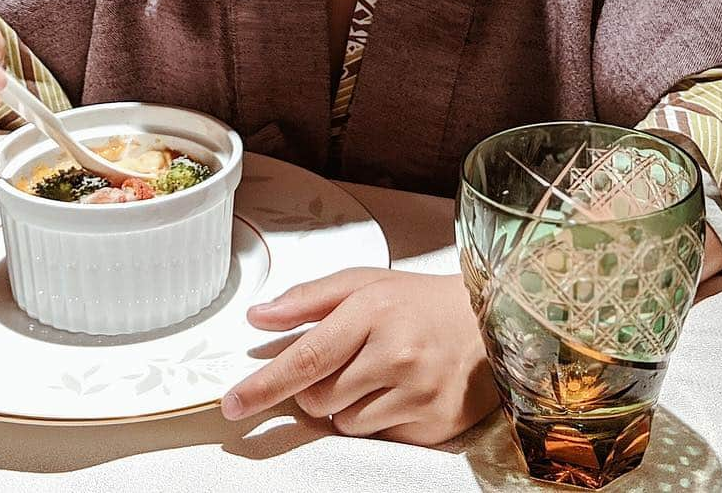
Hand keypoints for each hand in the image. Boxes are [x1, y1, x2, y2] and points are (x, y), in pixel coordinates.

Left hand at [221, 267, 498, 445]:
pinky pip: (378, 437)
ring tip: (376, 374)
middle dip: (315, 389)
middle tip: (344, 363)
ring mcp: (417, 392)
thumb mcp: (363, 283)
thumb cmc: (416, 301)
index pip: (307, 356)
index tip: (234, 403)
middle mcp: (395, 353)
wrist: (487, 322)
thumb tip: (257, 316)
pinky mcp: (434, 424)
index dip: (265, 384)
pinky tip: (397, 392)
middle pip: (319, 398)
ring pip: (344, 423)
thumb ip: (307, 299)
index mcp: (372, 310)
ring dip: (345, 407)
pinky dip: (376, 420)